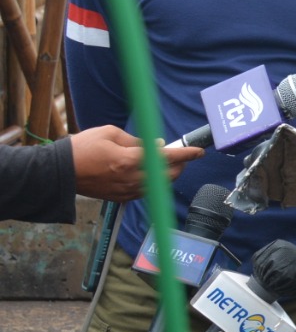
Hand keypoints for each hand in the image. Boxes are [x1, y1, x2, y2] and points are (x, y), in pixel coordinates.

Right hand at [70, 125, 203, 200]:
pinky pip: (146, 191)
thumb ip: (138, 140)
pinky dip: (154, 183)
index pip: (168, 158)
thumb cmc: (83, 148)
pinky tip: (150, 174)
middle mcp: (132, 178)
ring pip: (159, 185)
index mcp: (130, 160)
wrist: (59, 172)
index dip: (187, 154)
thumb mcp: (110, 133)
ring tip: (167, 163)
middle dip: (180, 165)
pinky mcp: (121, 198)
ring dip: (167, 175)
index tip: (199, 151)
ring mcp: (127, 191)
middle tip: (181, 156)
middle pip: (168, 175)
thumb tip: (159, 145)